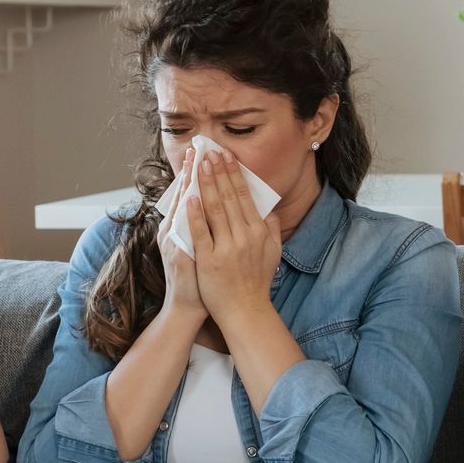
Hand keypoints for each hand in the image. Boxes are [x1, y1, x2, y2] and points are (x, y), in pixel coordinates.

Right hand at [156, 149, 204, 325]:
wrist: (188, 307)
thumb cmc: (198, 279)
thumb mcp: (197, 248)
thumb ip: (203, 226)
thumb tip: (213, 204)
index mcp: (177, 228)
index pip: (188, 194)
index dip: (193, 173)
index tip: (199, 152)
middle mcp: (171, 231)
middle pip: (184, 195)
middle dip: (193, 171)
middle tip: (198, 148)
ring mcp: (173, 242)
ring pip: (182, 207)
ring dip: (189, 184)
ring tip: (195, 162)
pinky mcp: (177, 254)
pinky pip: (183, 230)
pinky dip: (187, 214)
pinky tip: (191, 197)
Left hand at [187, 148, 281, 328]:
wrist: (245, 310)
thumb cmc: (257, 282)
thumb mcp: (273, 253)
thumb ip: (272, 229)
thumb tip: (268, 208)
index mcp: (258, 232)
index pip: (244, 196)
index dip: (234, 174)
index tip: (226, 156)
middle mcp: (244, 237)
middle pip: (228, 197)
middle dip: (218, 172)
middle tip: (210, 152)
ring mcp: (226, 248)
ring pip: (214, 210)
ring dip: (206, 185)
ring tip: (200, 165)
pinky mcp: (209, 261)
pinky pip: (201, 233)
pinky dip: (194, 215)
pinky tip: (189, 197)